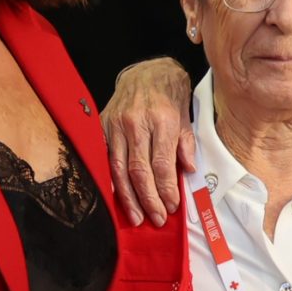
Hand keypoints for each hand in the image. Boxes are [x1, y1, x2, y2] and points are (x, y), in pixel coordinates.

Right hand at [103, 58, 196, 225]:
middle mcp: (137, 123)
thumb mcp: (186, 116)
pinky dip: (110, 180)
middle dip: (148, 199)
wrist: (146, 70)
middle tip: (155, 219)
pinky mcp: (103, 125)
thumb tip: (188, 172)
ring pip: (119, 168)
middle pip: (139, 171)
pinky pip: (105, 158)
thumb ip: (186, 145)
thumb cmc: (170, 95)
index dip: (166, 189)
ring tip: (136, 217)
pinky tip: (115, 197)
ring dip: (128, 197)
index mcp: (162, 121)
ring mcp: (116, 125)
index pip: (162, 164)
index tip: (171, 207)